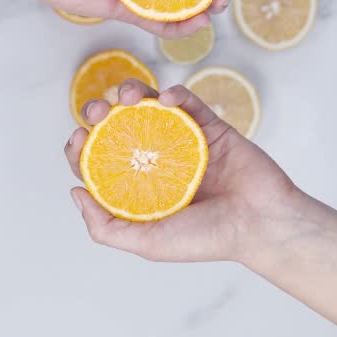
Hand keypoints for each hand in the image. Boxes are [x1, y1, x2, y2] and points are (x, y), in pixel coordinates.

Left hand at [64, 78, 336, 336]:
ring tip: (126, 98)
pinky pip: (188, 101)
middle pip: (118, 129)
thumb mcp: (147, 243)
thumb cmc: (208, 239)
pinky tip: (166, 99)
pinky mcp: (210, 126)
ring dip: (131, 93)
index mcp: (141, 189)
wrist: (261, 223)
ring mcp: (183, 142)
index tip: (78, 137)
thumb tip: (75, 192)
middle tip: (97, 113)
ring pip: (148, 107)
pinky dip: (174, 94)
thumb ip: (106, 227)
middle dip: (100, 114)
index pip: (99, 162)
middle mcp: (158, 163)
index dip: (82, 148)